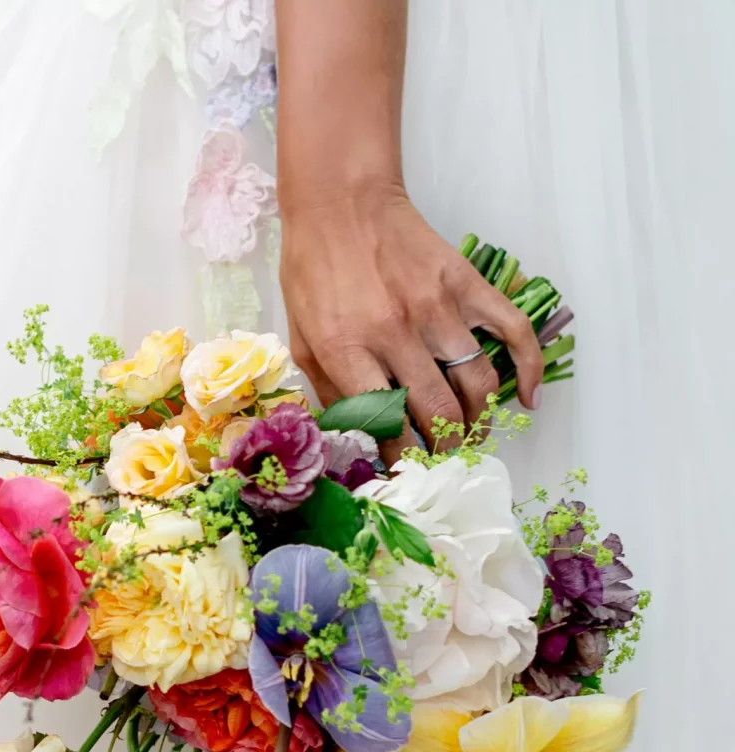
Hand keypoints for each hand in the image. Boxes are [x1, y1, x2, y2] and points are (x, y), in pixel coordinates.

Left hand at [280, 184, 544, 450]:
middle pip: (439, 413)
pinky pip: (510, 330)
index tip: (405, 469)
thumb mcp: (303, 340)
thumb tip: (359, 442)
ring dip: (480, 420)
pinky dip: (527, 367)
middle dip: (445, 448)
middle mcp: (397, 332)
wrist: (340, 201)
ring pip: (477, 383)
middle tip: (442, 457)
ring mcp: (437, 307)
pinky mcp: (465, 284)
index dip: (401, 458)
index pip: (388, 425)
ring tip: (470, 434)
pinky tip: (528, 397)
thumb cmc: (314, 272)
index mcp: (349, 350)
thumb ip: (331, 392)